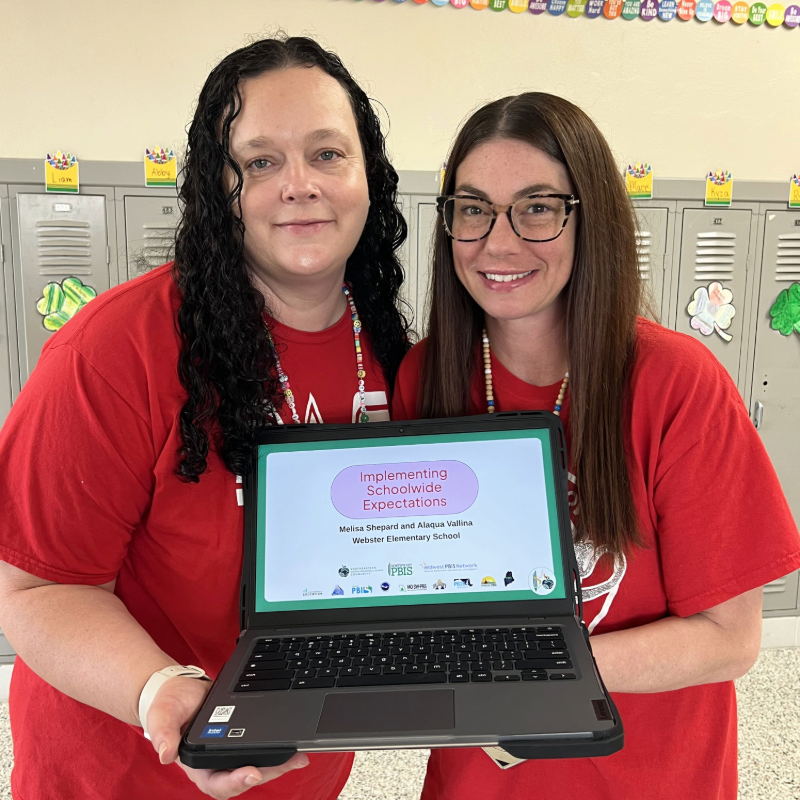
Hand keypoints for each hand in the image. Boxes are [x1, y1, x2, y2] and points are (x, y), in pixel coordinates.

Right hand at [146, 676, 308, 798]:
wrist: (179, 688)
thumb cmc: (168, 705)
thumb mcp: (161, 715)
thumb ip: (162, 732)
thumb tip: (164, 754)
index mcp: (197, 765)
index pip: (217, 783)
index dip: (235, 782)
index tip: (252, 772)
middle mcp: (216, 764)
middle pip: (245, 778)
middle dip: (268, 772)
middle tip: (290, 761)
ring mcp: (230, 754)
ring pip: (257, 766)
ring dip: (278, 764)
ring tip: (300, 756)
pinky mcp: (242, 740)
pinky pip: (260, 749)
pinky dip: (277, 749)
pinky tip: (294, 744)